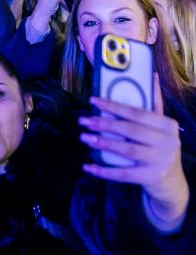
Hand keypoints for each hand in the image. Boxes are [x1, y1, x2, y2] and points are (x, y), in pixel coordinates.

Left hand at [80, 75, 188, 232]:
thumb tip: (151, 74)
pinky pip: (124, 174)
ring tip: (84, 137)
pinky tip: (88, 167)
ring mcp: (161, 161)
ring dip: (103, 143)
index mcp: (167, 125)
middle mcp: (167, 142)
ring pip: (127, 150)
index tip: (92, 100)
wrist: (172, 180)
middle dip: (104, 124)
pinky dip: (105, 171)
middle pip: (130, 130)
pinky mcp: (151, 178)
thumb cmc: (160, 146)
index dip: (114, 106)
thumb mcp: (160, 126)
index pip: (137, 112)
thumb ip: (154, 102)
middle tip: (83, 120)